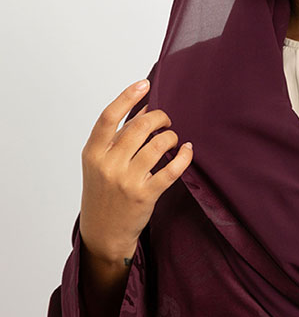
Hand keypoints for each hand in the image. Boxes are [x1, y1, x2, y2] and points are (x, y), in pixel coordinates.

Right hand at [79, 78, 193, 262]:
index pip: (109, 117)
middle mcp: (108, 165)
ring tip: (173, 138)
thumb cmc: (104, 192)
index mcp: (93, 153)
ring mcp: (127, 181)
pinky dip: (183, 157)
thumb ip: (118, 138)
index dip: (127, 97)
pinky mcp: (145, 195)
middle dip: (158, 117)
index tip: (145, 84)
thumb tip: (144, 108)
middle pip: (138, 128)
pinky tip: (188, 151)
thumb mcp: (100, 164)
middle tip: (166, 119)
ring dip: (171, 136)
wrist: (103, 231)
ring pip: (157, 146)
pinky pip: (171, 170)